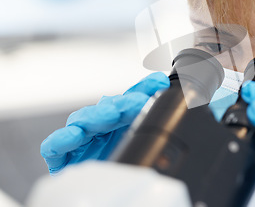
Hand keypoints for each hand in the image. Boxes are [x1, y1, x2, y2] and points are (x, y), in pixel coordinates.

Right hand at [40, 72, 168, 173]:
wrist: (101, 190)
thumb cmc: (118, 160)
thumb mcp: (142, 142)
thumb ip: (155, 124)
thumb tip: (177, 102)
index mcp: (123, 118)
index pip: (134, 98)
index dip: (146, 88)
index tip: (159, 83)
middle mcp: (103, 123)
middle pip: (110, 107)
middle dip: (124, 103)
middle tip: (138, 103)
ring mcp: (83, 137)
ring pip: (84, 119)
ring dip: (97, 116)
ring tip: (110, 115)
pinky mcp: (63, 154)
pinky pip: (56, 145)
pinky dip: (61, 140)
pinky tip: (71, 137)